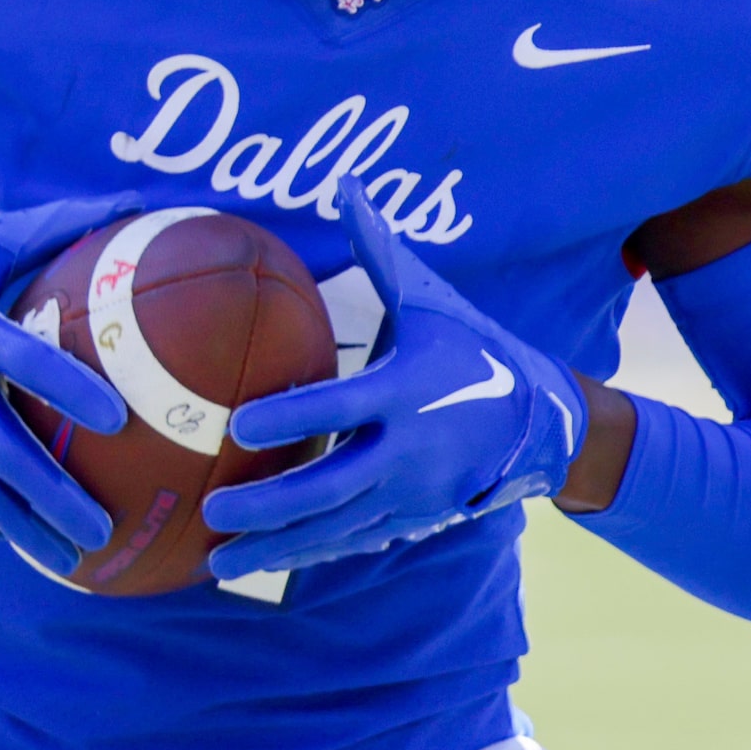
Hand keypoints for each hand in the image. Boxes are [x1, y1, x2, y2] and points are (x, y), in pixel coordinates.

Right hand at [0, 194, 138, 572]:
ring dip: (22, 527)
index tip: (120, 418)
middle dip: (55, 497)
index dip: (72, 390)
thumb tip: (142, 203)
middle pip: (5, 452)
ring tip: (71, 559)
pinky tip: (8, 535)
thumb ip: (67, 225)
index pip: (28, 363)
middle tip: (104, 529)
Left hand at [204, 187, 581, 576]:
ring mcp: (412, 491)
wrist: (538, 417)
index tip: (238, 426)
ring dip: (276, 546)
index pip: (341, 407)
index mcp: (406, 389)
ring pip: (336, 526)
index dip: (292, 419)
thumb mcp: (428, 298)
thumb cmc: (469, 344)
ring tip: (218, 559)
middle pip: (331, 485)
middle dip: (269, 503)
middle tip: (212, 506)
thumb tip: (345, 185)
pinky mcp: (412, 517)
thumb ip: (379, 250)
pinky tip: (258, 563)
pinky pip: (351, 540)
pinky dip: (305, 554)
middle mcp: (409, 448)